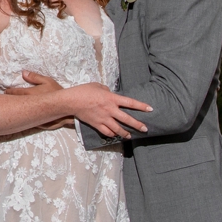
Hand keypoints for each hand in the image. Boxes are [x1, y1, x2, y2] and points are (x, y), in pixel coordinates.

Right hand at [21, 71, 148, 137]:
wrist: (72, 101)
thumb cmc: (84, 91)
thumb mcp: (98, 85)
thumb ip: (106, 89)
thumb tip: (110, 92)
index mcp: (112, 98)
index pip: (130, 102)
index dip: (141, 106)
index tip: (150, 109)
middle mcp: (110, 110)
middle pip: (127, 119)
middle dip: (137, 125)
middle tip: (145, 129)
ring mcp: (104, 118)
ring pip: (118, 129)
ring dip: (125, 133)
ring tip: (130, 136)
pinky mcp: (97, 124)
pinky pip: (107, 132)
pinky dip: (112, 134)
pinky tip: (115, 135)